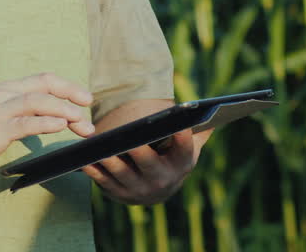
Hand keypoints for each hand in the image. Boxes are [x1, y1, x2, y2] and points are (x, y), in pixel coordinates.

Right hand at [0, 73, 93, 177]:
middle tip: (89, 107)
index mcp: (5, 90)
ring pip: (38, 101)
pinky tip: (59, 126)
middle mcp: (3, 95)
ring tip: (81, 121)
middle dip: (72, 93)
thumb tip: (41, 118)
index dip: (67, 86)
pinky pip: (24, 123)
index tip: (84, 98)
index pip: (43, 80)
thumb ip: (14, 112)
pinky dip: (45, 122)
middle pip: (46, 85)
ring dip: (64, 110)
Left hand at [82, 127, 211, 204]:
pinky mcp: (121, 195)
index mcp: (182, 163)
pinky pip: (106, 182)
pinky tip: (86, 159)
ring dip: (111, 162)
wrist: (159, 187)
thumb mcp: (189, 146)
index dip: (183, 136)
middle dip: (138, 152)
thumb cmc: (173, 158)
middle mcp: (164, 180)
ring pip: (123, 175)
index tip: (179, 123)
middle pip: (149, 163)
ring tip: (100, 148)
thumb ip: (201, 130)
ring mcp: (141, 191)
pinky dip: (95, 172)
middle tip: (128, 139)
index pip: (184, 147)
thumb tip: (219, 110)